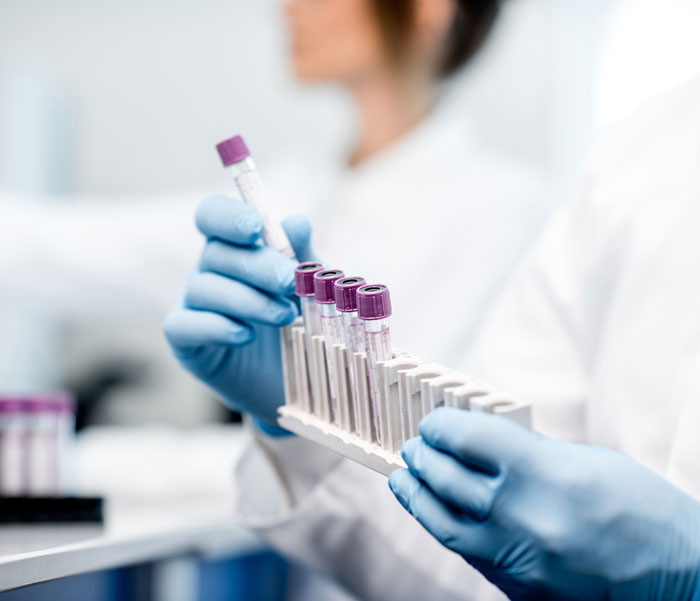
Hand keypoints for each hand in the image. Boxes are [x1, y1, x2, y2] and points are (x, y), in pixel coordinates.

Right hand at [163, 195, 314, 426]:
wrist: (296, 379)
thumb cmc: (300, 321)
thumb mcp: (309, 286)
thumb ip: (302, 255)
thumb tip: (297, 221)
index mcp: (234, 246)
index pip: (213, 215)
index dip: (228, 216)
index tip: (255, 228)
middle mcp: (208, 270)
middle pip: (216, 252)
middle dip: (256, 265)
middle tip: (288, 281)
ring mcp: (193, 304)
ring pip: (204, 288)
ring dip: (247, 299)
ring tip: (285, 316)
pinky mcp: (186, 341)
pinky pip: (184, 325)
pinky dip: (215, 327)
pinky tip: (245, 335)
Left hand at [389, 408, 699, 600]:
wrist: (679, 580)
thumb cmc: (640, 510)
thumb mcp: (587, 461)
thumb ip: (529, 449)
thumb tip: (481, 437)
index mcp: (544, 474)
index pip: (467, 439)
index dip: (440, 426)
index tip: (432, 422)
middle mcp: (524, 517)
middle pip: (447, 479)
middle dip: (423, 457)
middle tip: (414, 446)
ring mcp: (518, 561)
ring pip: (443, 524)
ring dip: (416, 496)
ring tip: (404, 477)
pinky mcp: (518, 591)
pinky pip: (468, 554)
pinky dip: (445, 527)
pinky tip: (436, 512)